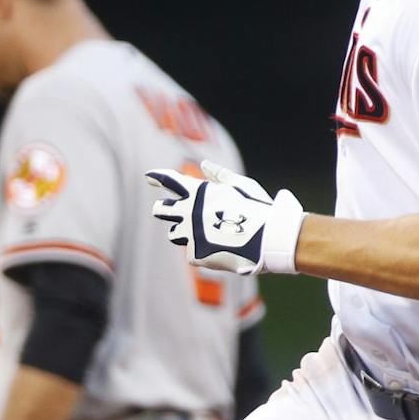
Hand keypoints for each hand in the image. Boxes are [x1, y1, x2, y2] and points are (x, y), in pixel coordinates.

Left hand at [147, 160, 304, 274]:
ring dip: (182, 232)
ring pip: (174, 233)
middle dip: (162, 208)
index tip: (148, 176)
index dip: (158, 177)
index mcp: (199, 192)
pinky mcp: (195, 254)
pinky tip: (217, 249)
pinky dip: (202, 251)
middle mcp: (189, 211)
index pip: (170, 181)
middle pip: (162, 209)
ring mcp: (190, 234)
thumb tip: (204, 164)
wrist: (270, 239)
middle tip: (164, 208)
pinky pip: (191, 252)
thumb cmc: (259, 208)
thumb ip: (219, 176)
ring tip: (200, 233)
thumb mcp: (241, 185)